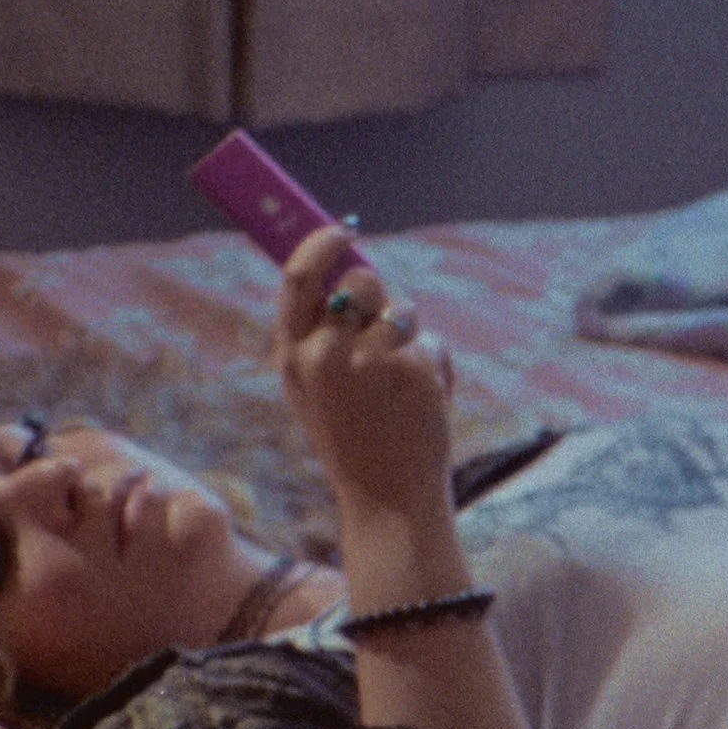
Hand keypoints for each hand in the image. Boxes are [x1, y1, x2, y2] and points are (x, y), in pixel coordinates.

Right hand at [274, 225, 457, 524]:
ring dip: (410, 334)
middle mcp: (324, 354)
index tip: (342, 228)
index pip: (299, 277)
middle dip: (381, 293)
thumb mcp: (319, 388)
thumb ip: (323, 333)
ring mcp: (369, 360)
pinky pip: (431, 343)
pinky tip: (424, 404)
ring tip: (402, 383)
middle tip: (387, 327)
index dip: (321, 243)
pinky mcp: (413, 369)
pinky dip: (434, 366)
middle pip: (362, 280)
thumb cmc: (354, 439)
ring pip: (402, 310)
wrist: (388, 499)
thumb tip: (351, 263)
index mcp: (293, 357)